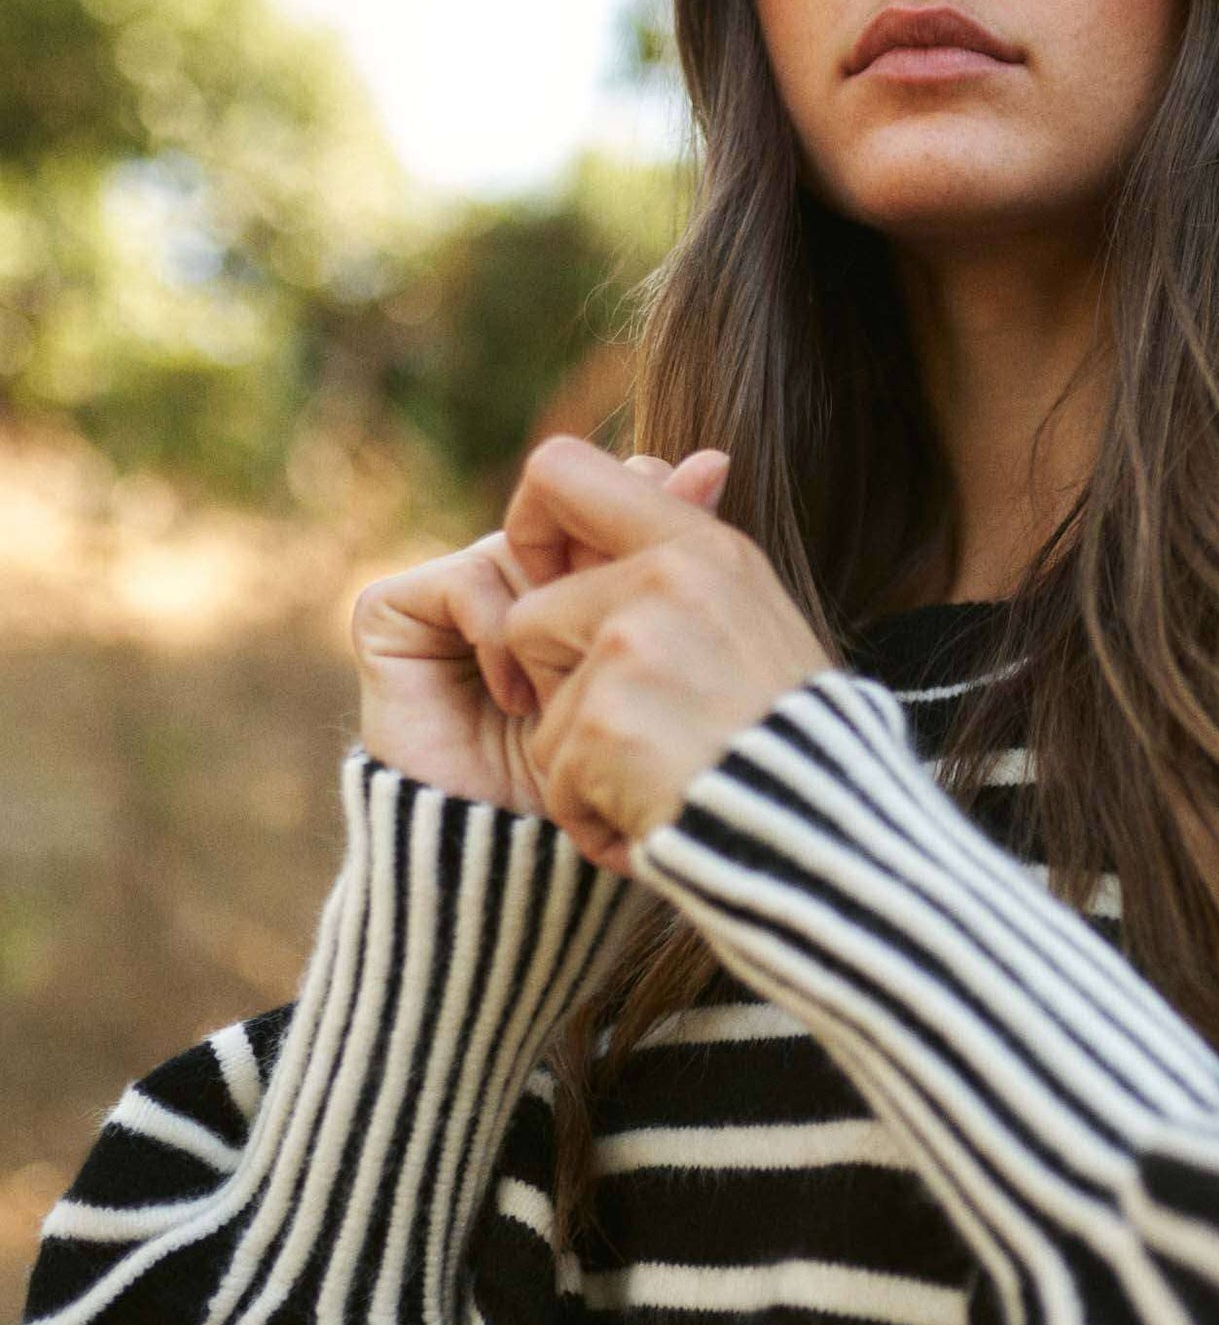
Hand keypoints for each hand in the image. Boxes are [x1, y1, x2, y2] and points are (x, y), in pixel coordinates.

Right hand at [351, 444, 733, 811]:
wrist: (520, 867)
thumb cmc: (601, 776)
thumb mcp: (655, 662)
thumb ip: (677, 562)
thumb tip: (716, 457)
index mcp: (575, 586)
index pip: (610, 504)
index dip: (647, 508)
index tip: (696, 528)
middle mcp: (514, 580)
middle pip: (563, 517)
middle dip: (602, 561)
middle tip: (631, 605)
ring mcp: (453, 596)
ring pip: (516, 552)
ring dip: (553, 622)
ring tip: (572, 690)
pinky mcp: (396, 615)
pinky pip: (461, 579)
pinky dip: (498, 631)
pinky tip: (519, 700)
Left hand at [500, 435, 835, 872]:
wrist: (832, 840)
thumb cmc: (798, 743)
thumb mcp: (760, 619)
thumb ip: (694, 562)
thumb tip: (695, 464)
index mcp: (703, 546)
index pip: (558, 470)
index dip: (531, 526)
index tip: (548, 580)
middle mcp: (664, 580)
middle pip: (533, 617)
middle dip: (563, 689)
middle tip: (645, 732)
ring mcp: (632, 650)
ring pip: (540, 710)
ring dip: (583, 765)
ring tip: (666, 781)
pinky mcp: (603, 724)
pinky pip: (552, 777)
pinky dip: (593, 817)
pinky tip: (659, 818)